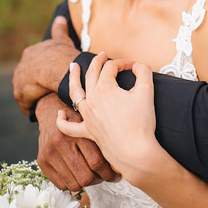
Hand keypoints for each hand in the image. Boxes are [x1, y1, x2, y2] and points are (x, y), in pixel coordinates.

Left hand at [13, 16, 77, 115]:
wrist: (58, 67)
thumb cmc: (62, 53)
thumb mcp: (62, 38)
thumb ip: (59, 29)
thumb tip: (60, 18)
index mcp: (30, 53)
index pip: (33, 63)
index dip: (41, 69)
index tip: (48, 75)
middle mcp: (21, 66)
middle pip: (26, 77)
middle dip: (34, 83)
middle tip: (47, 90)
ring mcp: (19, 80)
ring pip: (26, 90)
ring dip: (33, 96)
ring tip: (45, 102)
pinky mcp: (20, 94)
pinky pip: (26, 103)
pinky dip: (31, 106)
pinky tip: (40, 109)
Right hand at [34, 93, 117, 190]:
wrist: (51, 110)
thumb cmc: (76, 117)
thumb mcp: (90, 122)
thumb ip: (101, 138)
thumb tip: (120, 160)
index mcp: (76, 132)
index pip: (97, 162)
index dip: (109, 173)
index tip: (115, 175)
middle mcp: (60, 143)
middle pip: (85, 176)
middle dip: (99, 180)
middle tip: (104, 177)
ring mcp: (50, 153)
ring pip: (74, 183)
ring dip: (85, 184)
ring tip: (92, 176)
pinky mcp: (42, 161)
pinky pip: (61, 184)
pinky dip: (72, 183)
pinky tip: (78, 175)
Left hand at [56, 53, 163, 180]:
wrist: (135, 152)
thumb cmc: (142, 122)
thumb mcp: (147, 91)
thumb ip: (143, 72)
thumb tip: (137, 65)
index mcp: (105, 88)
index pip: (111, 67)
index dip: (123, 63)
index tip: (134, 67)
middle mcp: (92, 99)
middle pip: (91, 74)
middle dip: (98, 61)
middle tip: (103, 55)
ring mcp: (88, 116)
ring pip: (75, 93)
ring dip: (73, 78)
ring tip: (73, 67)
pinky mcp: (88, 132)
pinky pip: (69, 127)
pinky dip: (62, 120)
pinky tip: (61, 113)